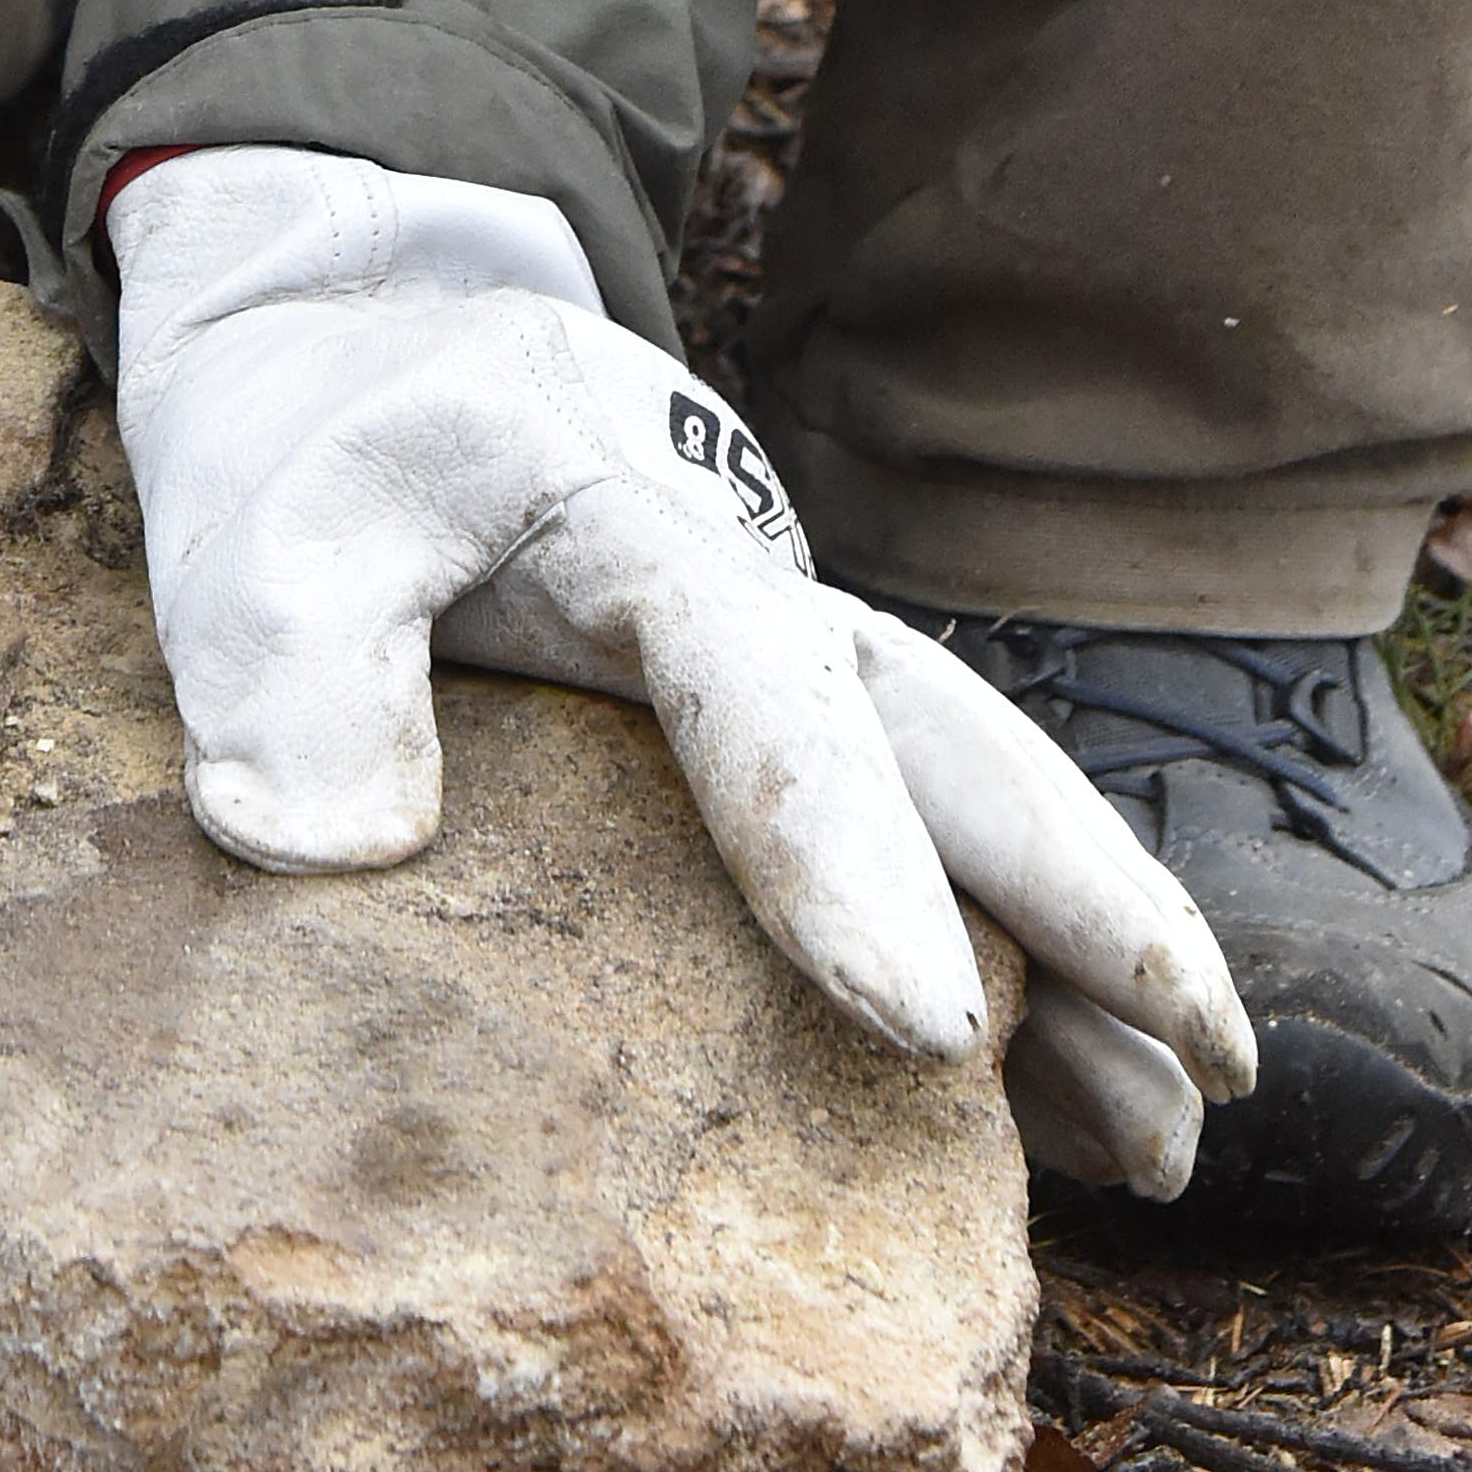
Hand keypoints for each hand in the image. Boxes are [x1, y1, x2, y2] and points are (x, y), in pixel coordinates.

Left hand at [102, 147, 1254, 1196]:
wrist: (358, 338)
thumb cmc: (319, 448)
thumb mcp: (261, 523)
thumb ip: (289, 662)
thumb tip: (327, 842)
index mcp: (636, 532)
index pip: (759, 692)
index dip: (841, 851)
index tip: (913, 1023)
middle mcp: (752, 589)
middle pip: (953, 736)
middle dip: (1087, 896)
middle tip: (1209, 1061)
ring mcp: (780, 649)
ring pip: (971, 788)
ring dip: (1089, 943)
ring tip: (1184, 1133)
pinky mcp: (770, 707)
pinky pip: (916, 824)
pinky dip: (1012, 951)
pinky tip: (1079, 1100)